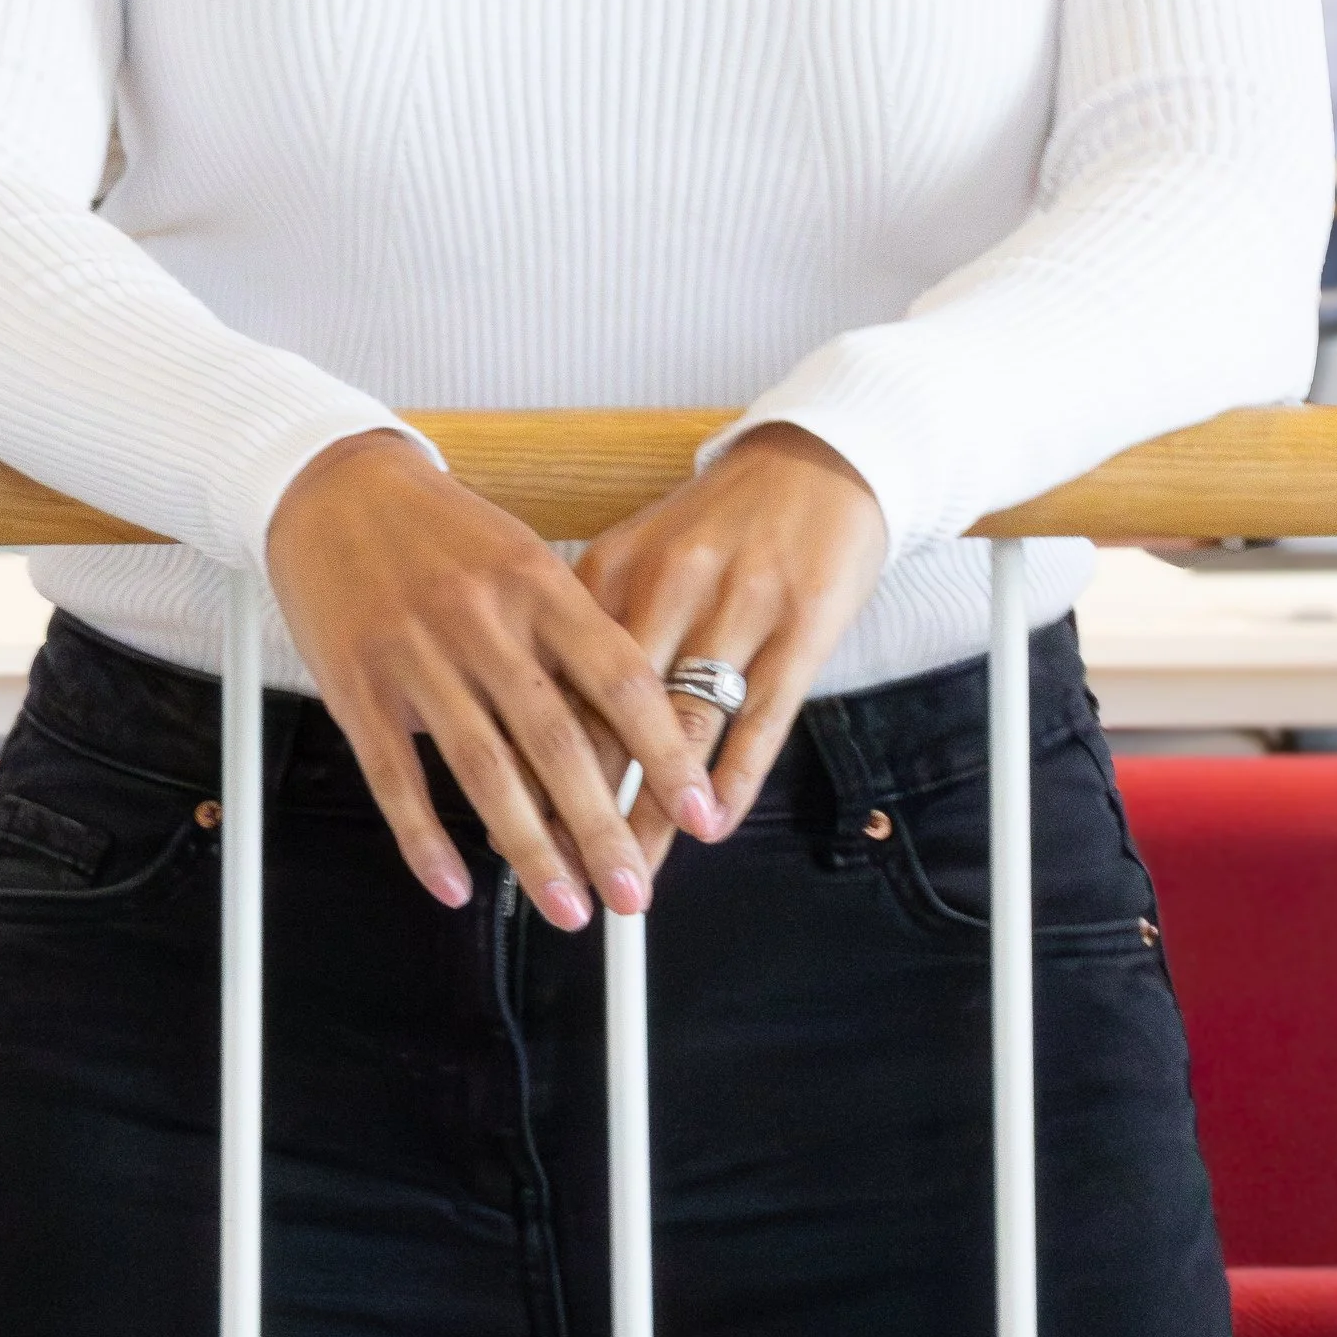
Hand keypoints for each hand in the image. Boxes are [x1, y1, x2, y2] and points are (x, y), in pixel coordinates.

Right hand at [264, 430, 727, 930]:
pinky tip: (454, 885)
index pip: (617, 675)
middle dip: (601, 828)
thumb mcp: (519, 556)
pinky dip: (425, 840)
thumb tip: (622, 730)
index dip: (662, 750)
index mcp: (536, 582)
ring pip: (483, 771)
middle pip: (555, 740)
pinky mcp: (356, 686)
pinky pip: (395, 777)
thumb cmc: (439, 529)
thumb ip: (568, 634)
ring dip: (530, 851)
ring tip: (566, 907)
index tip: (695, 809)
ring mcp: (416, 655)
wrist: (334, 485)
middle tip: (633, 893)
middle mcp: (482, 619)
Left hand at [576, 423, 887, 877]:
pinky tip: (712, 823)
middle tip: (567, 875)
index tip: (518, 828)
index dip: (536, 765)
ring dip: (656, 814)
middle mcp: (673, 582)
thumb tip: (543, 720)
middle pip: (613, 716)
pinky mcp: (804, 623)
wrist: (818, 461)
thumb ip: (596, 626)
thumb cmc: (722, 521)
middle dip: (587, 807)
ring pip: (684, 727)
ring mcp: (741, 603)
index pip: (560, 683)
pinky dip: (733, 778)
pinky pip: (763, 715)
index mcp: (619, 566)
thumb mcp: (644, 555)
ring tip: (633, 876)